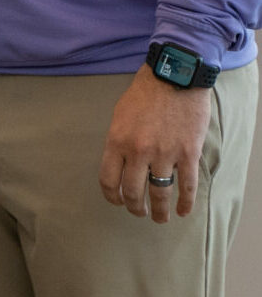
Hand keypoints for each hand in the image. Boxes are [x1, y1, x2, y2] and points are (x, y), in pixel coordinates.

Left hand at [99, 64, 210, 223]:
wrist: (174, 78)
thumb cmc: (144, 94)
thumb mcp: (119, 115)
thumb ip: (118, 142)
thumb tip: (119, 165)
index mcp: (117, 141)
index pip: (109, 180)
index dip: (112, 196)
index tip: (117, 202)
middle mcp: (139, 151)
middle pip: (133, 192)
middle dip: (135, 207)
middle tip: (139, 212)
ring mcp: (165, 154)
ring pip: (160, 193)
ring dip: (159, 211)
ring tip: (160, 218)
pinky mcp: (188, 154)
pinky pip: (187, 186)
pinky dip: (185, 203)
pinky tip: (183, 211)